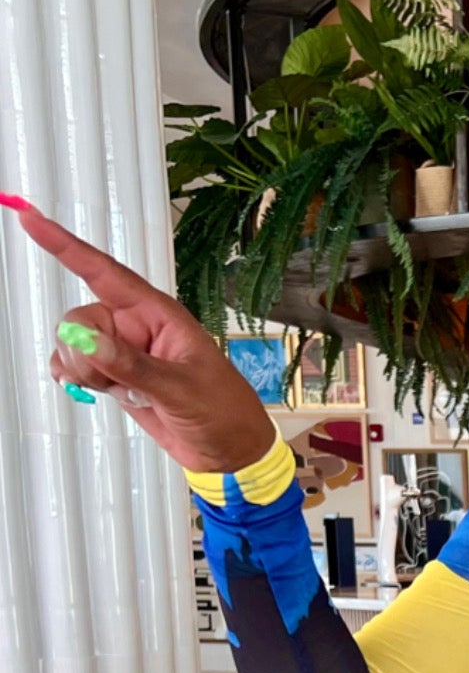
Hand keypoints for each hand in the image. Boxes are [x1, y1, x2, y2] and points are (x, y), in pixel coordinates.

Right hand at [8, 201, 275, 474]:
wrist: (231, 452)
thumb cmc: (223, 410)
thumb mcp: (180, 388)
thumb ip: (131, 365)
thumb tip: (86, 342)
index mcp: (158, 314)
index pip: (104, 272)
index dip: (66, 246)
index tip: (32, 220)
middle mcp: (137, 327)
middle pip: (82, 319)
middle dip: (81, 347)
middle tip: (104, 377)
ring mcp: (125, 353)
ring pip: (76, 344)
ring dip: (80, 367)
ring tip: (112, 390)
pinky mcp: (118, 377)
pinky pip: (79, 366)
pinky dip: (74, 376)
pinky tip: (84, 388)